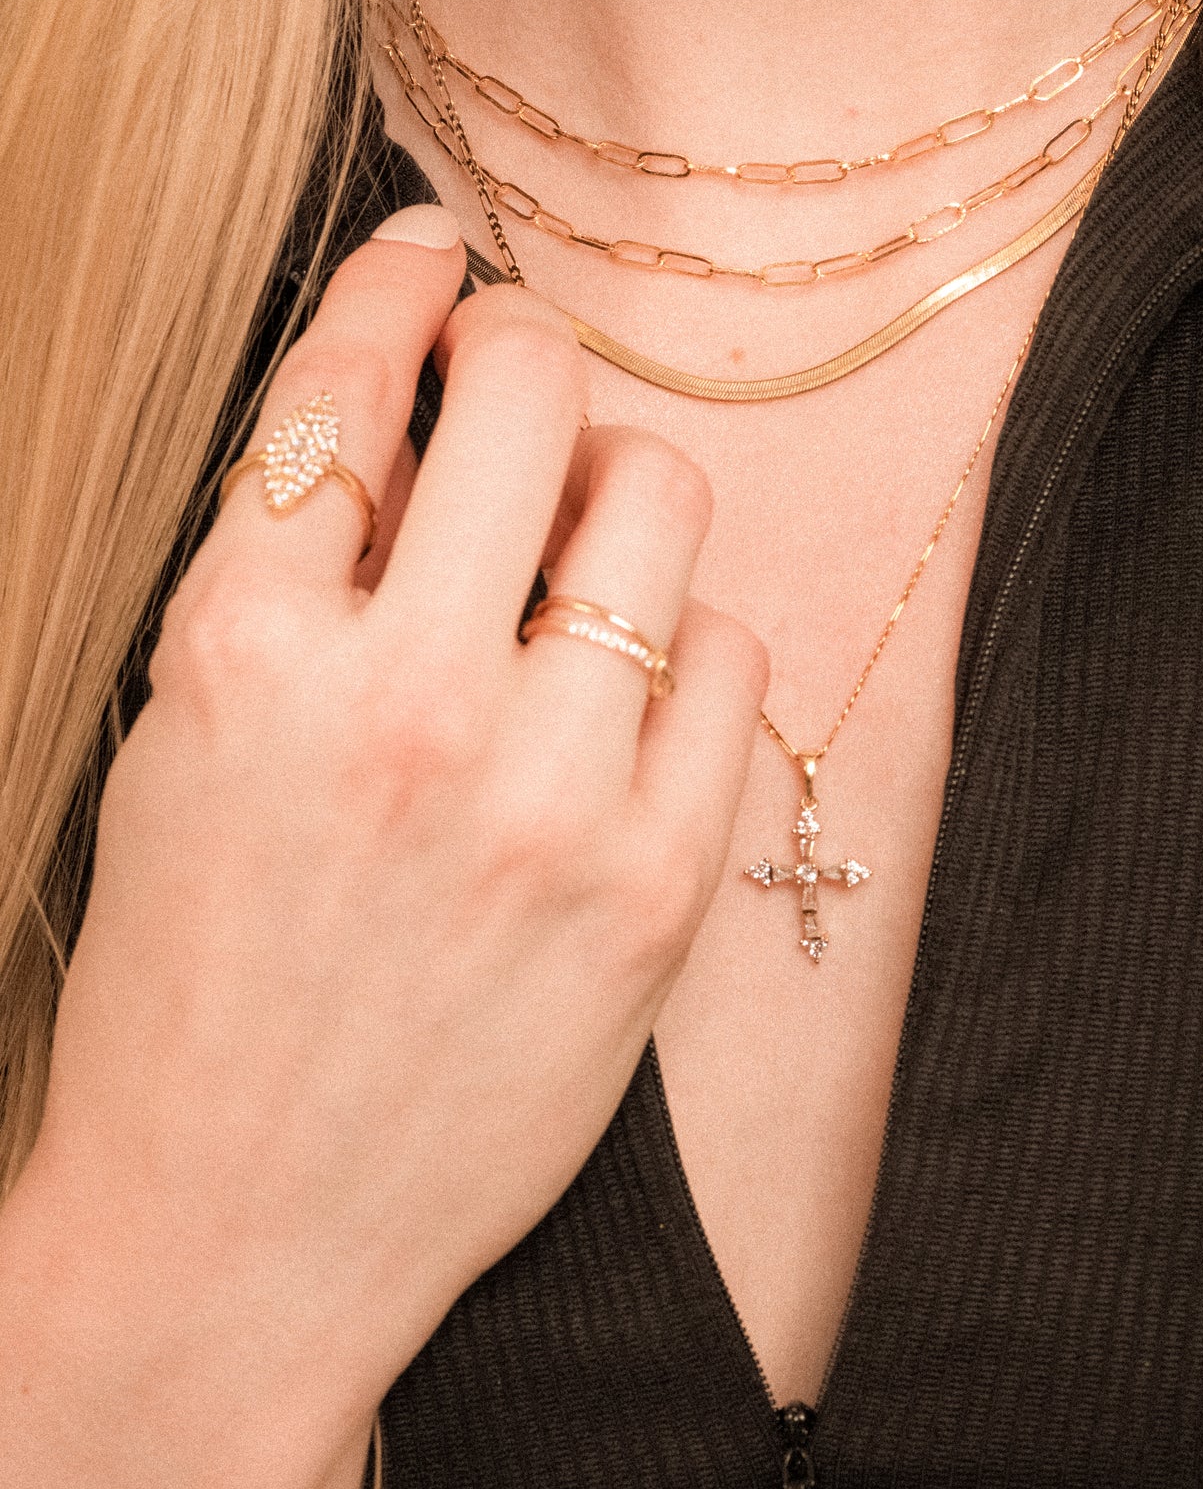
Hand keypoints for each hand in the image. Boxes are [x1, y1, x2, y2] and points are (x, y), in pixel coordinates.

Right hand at [27, 206, 766, 1426]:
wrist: (240, 1238)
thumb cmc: (192, 987)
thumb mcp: (186, 749)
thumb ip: (295, 578)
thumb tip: (424, 414)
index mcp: (240, 657)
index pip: (344, 387)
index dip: (395, 281)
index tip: (430, 250)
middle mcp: (401, 709)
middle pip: (530, 394)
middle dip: (522, 345)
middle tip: (514, 372)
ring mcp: (546, 801)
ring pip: (658, 502)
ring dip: (614, 489)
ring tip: (572, 545)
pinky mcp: (655, 891)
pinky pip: (730, 658)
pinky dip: (680, 641)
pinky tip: (625, 687)